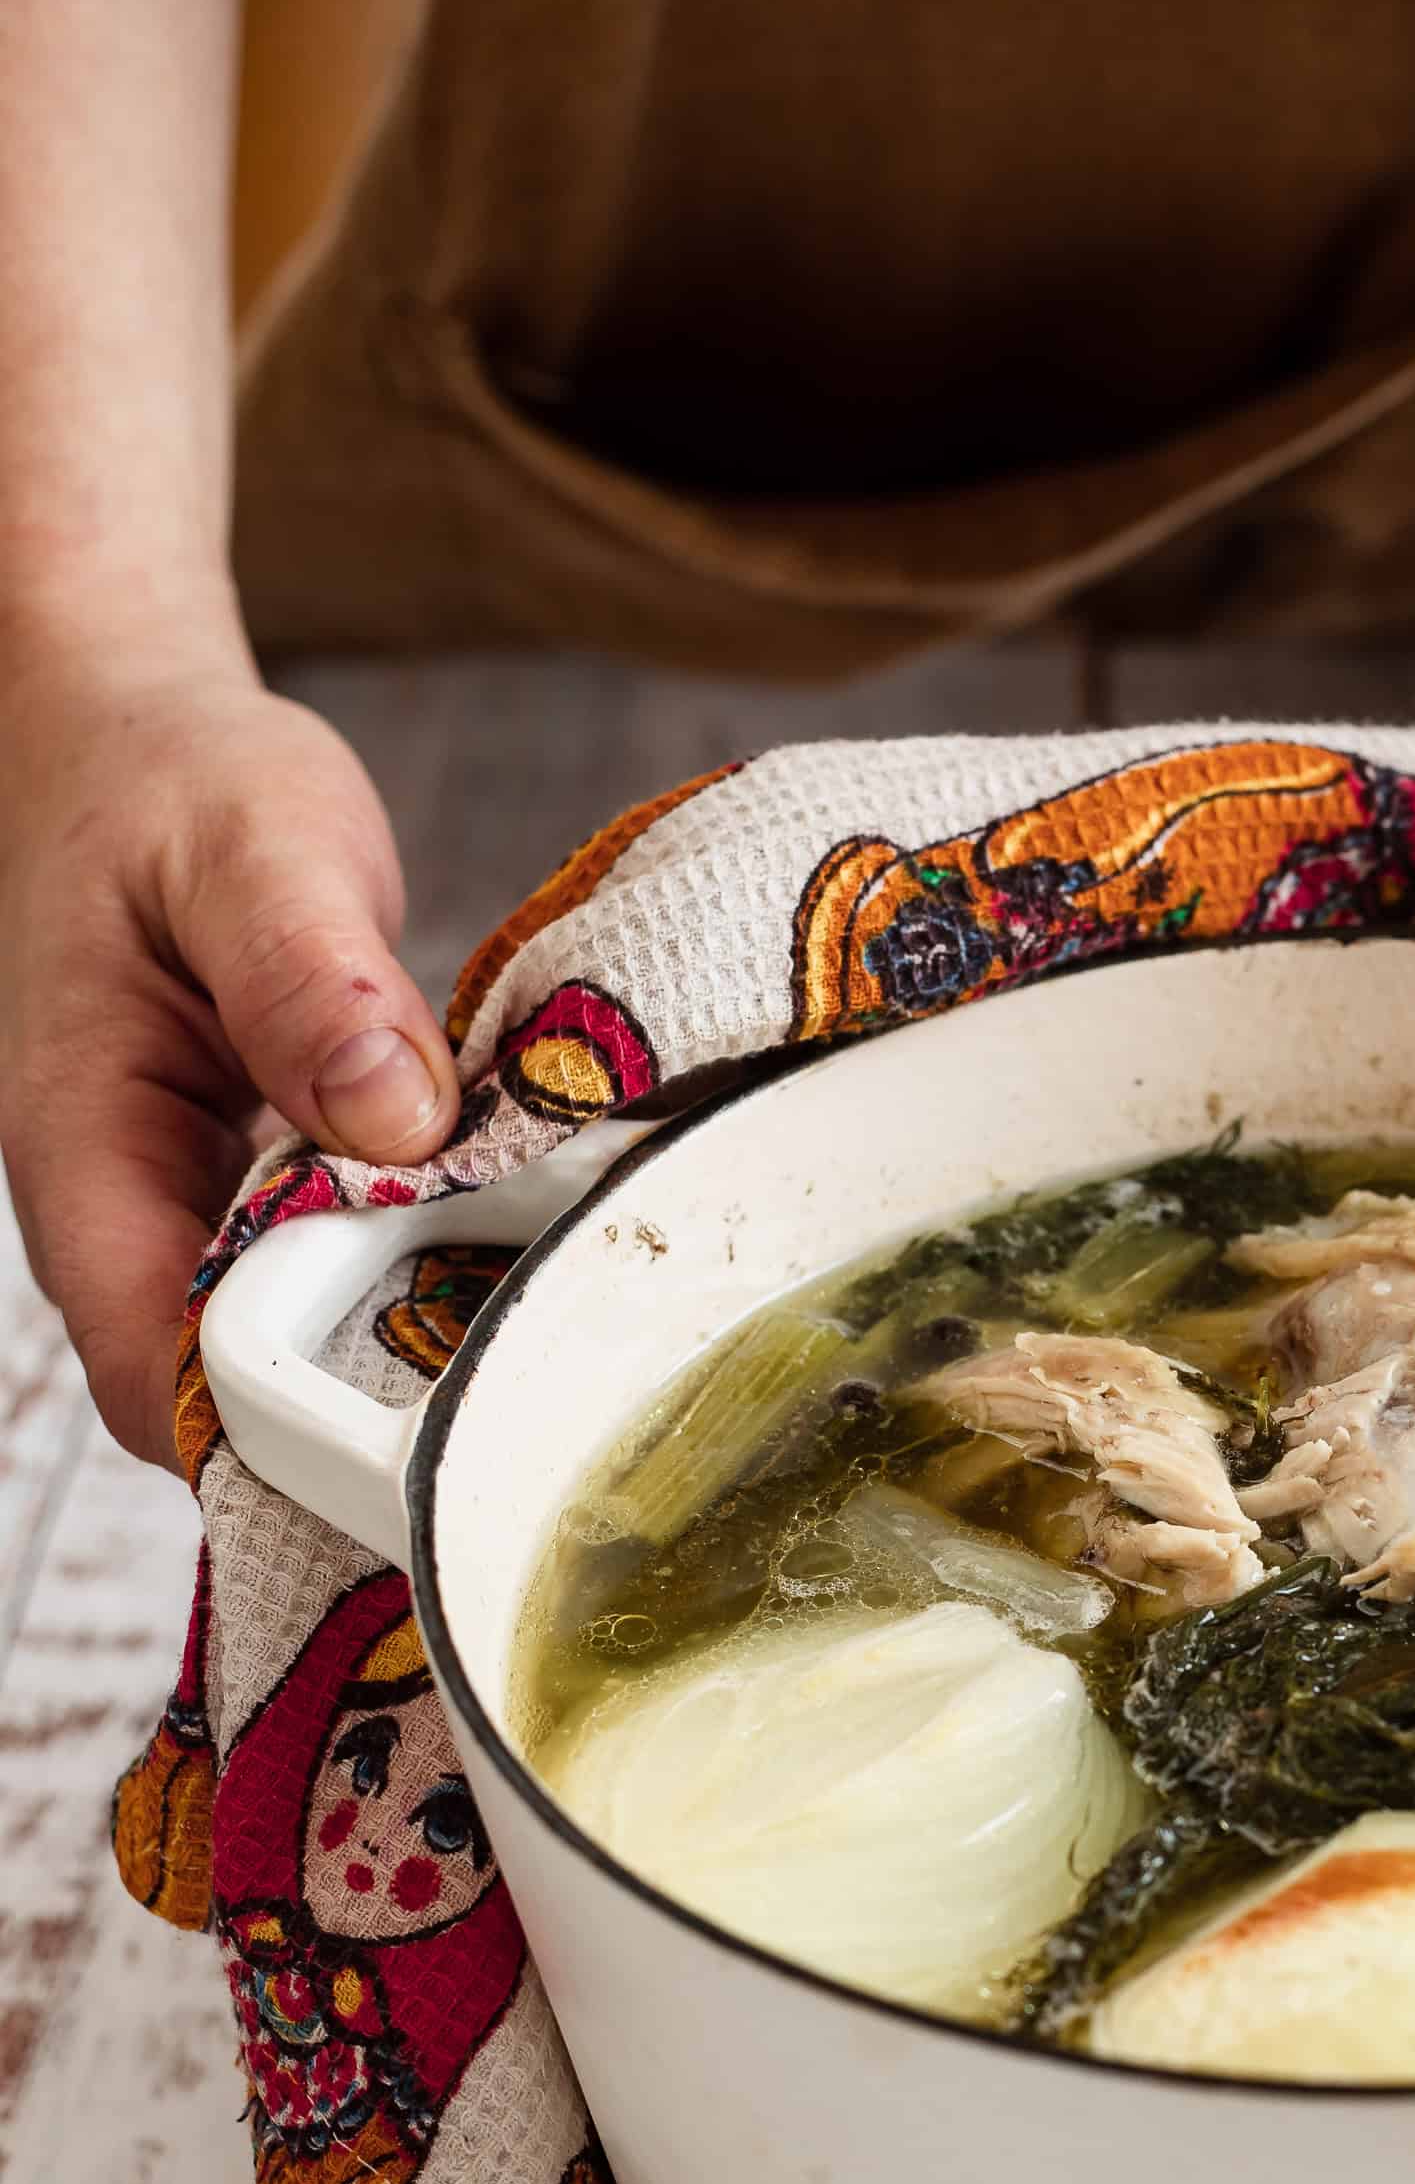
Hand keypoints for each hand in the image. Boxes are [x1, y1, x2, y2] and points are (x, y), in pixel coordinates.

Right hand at [0, 646, 458, 1466]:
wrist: (142, 748)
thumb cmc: (173, 786)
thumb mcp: (251, 848)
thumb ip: (309, 978)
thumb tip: (394, 1116)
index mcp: (87, 1156)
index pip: (156, 1372)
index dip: (276, 1435)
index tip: (421, 1435)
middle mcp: (132, 1215)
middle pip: (237, 1398)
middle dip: (372, 1419)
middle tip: (538, 1401)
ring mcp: (198, 1213)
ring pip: (299, 1348)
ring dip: (413, 1353)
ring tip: (558, 1346)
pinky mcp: (267, 1195)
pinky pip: (340, 1277)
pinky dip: (425, 1277)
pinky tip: (529, 1260)